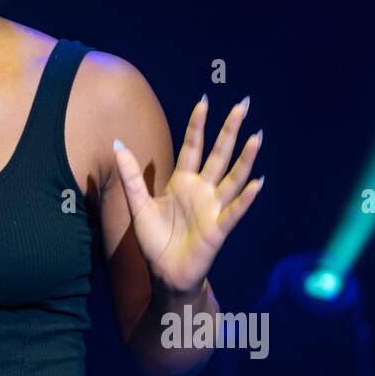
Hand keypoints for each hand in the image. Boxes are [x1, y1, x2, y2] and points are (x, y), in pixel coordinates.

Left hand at [113, 95, 263, 293]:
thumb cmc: (155, 240)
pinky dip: (245, 198)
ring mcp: (213, 208)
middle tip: (243, 105)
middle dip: (230, 130)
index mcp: (183, 182)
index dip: (198, 125)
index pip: (193, 147)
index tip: (204, 102)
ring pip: (233, 178)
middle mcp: (203, 190)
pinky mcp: (218, 229)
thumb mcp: (138, 205)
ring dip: (245, 159)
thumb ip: (130, 176)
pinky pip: (234, 211)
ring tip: (256, 137)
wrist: (165, 273)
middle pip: (219, 154)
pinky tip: (257, 184)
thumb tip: (117, 143)